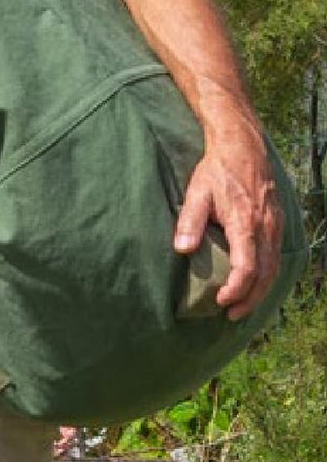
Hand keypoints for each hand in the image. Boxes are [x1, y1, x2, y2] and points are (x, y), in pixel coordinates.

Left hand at [174, 121, 283, 321]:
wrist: (243, 147)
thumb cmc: (217, 170)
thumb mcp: (197, 193)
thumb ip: (190, 222)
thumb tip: (183, 250)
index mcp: (246, 223)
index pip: (247, 268)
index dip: (236, 290)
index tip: (220, 302)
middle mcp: (266, 227)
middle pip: (266, 275)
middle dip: (250, 299)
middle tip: (231, 315)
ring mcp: (275, 225)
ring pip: (275, 267)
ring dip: (260, 291)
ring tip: (242, 306)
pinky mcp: (277, 222)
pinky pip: (277, 256)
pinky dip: (268, 275)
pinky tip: (255, 284)